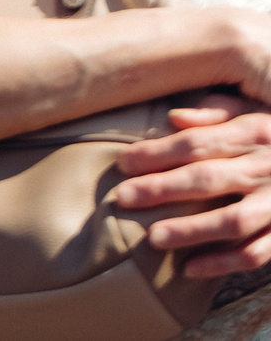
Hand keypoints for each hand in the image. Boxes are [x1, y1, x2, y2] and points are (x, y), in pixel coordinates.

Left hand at [114, 94, 270, 275]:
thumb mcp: (257, 108)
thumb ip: (218, 111)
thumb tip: (174, 117)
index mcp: (254, 132)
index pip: (196, 143)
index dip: (156, 153)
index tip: (122, 163)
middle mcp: (266, 168)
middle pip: (208, 179)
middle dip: (162, 189)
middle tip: (123, 199)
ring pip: (233, 220)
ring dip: (192, 230)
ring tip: (153, 238)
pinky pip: (258, 253)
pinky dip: (225, 263)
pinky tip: (191, 269)